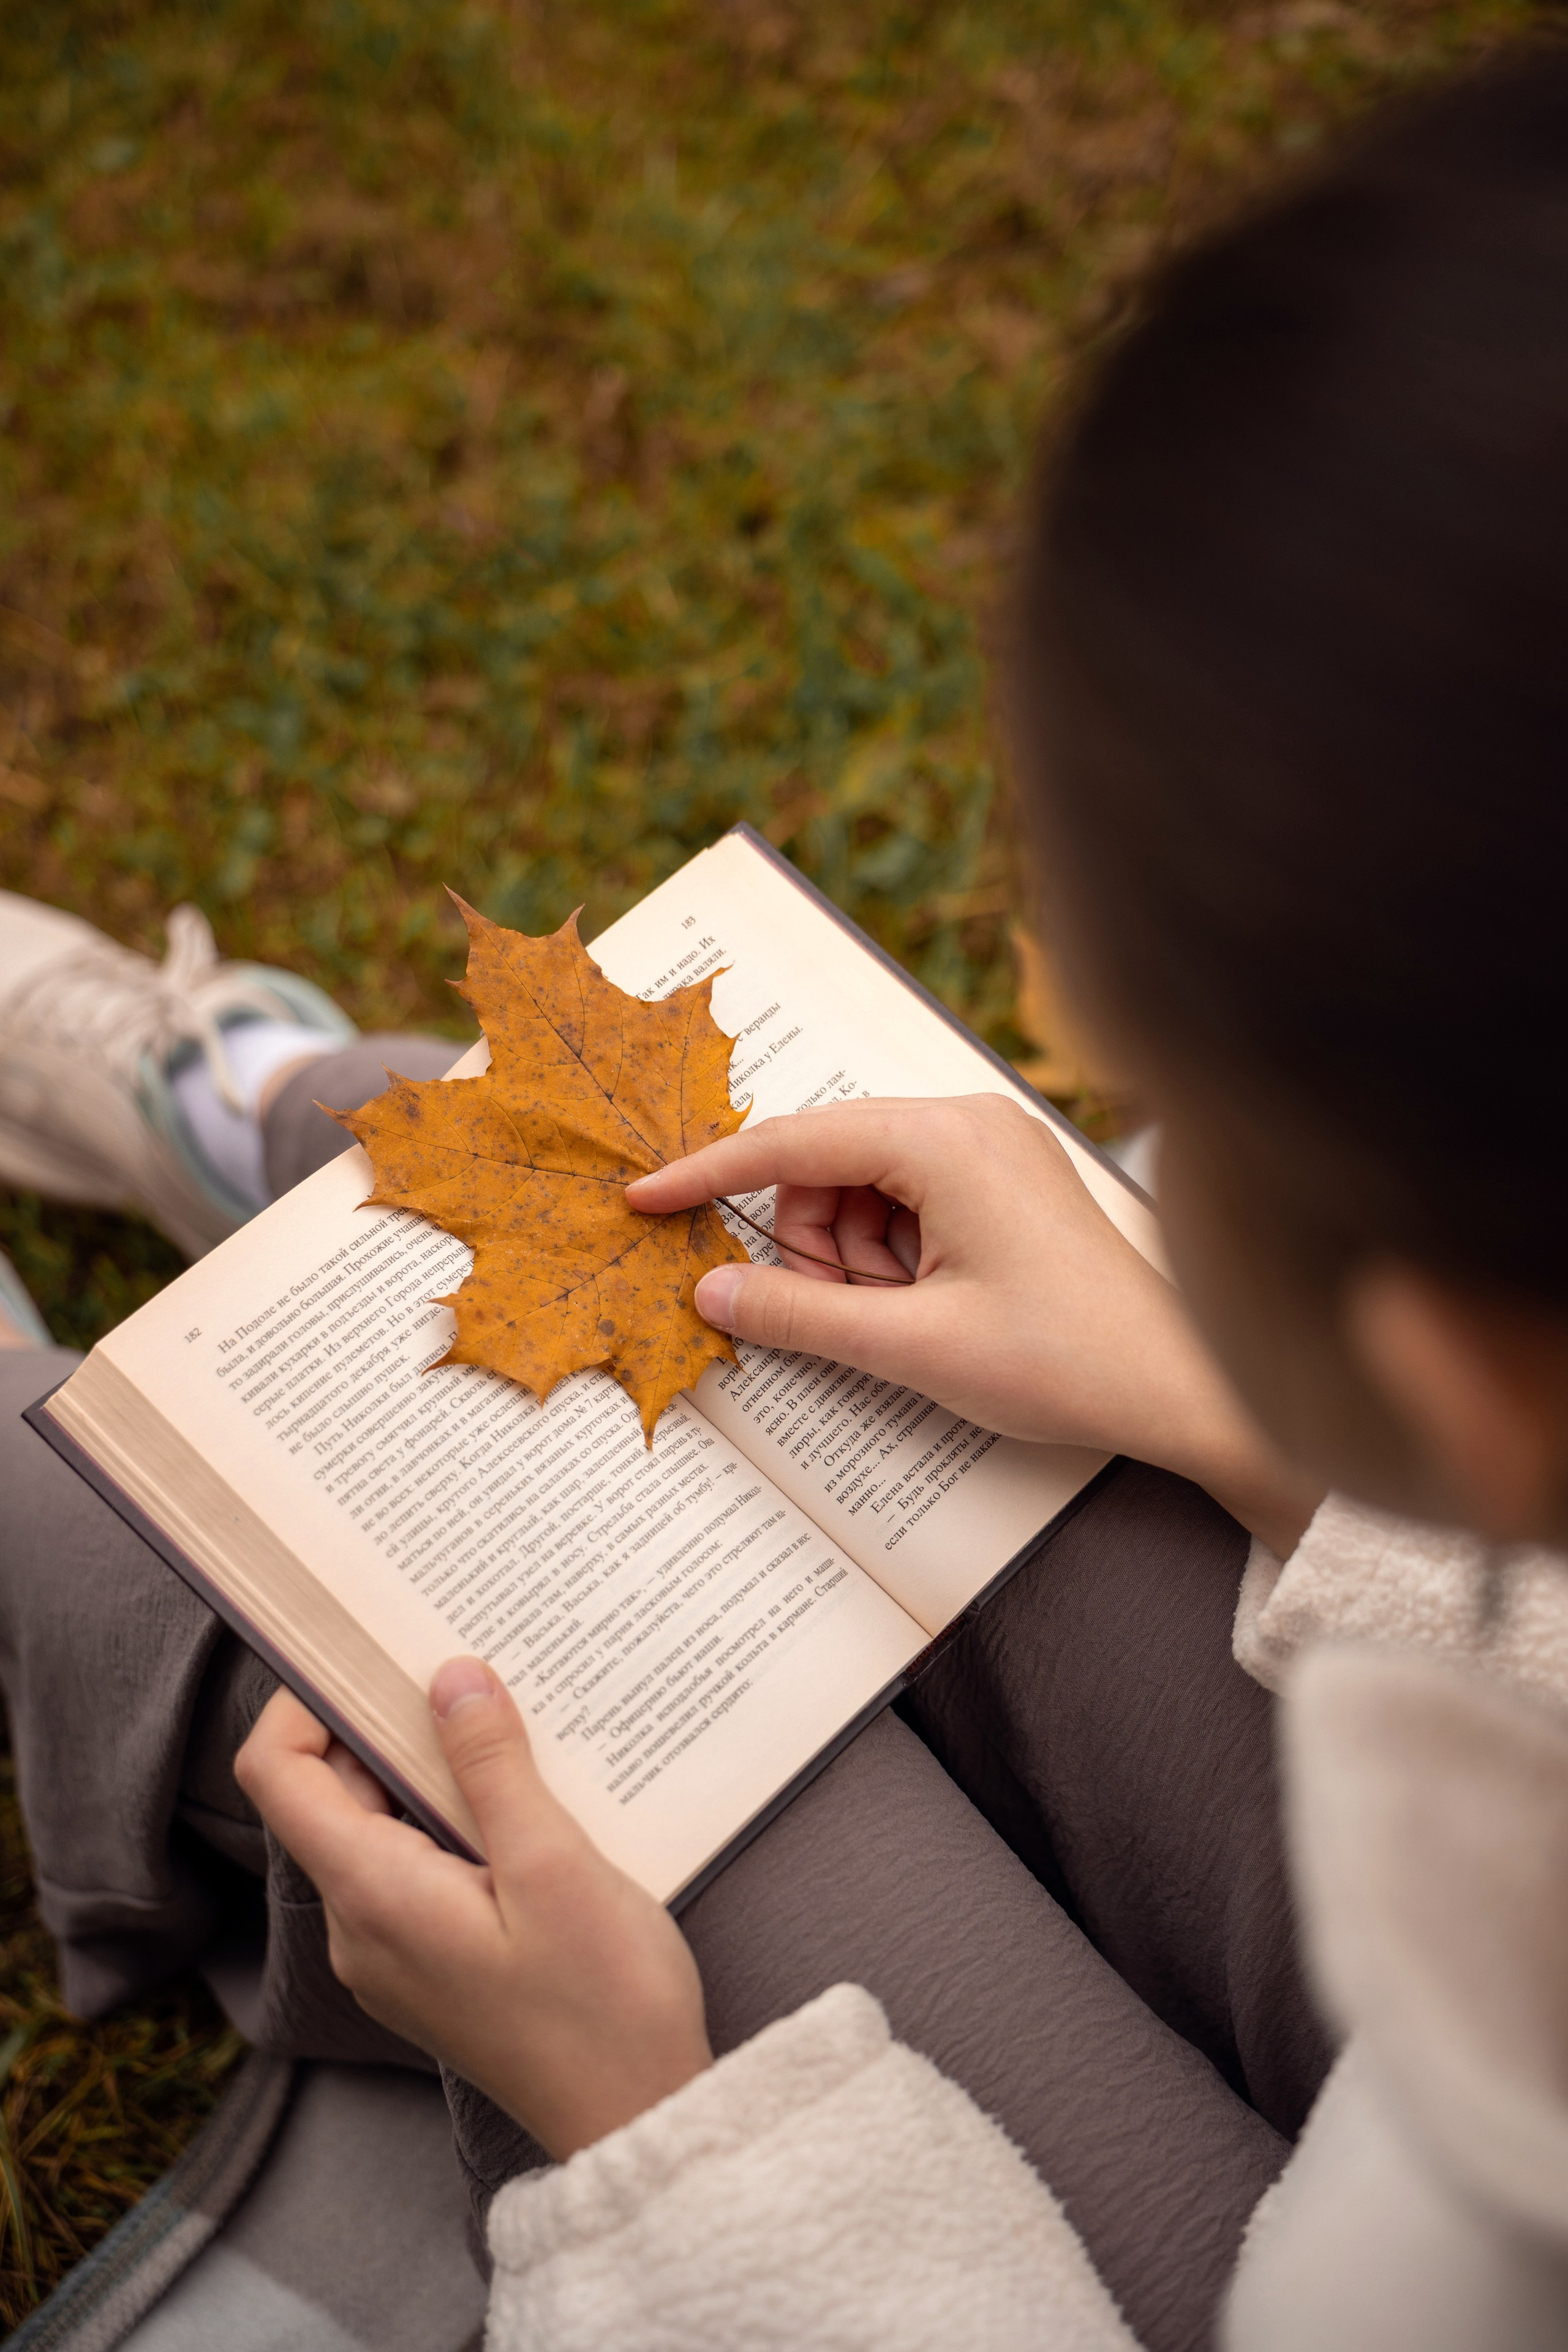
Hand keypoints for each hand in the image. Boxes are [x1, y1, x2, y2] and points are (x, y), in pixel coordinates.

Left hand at [235, 1661, 711, 2159]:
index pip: (277, 1774)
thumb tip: (449, 1676)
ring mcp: (392, 1951)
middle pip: (327, 1794)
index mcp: (373, 1896)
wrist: (637, 2121)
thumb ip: (492, 1767)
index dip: (308, 1700)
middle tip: (465, 1669)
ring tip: (507, 1727)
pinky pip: (412, 1866)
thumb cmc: (604, 2003)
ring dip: (427, 1769)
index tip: (377, 1654)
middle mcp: (361, 1927)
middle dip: (386, 1723)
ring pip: (375, 1827)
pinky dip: (449, 1817)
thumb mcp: (555, 1866)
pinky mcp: (430, 1963)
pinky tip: (520, 1798)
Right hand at [628, 1094, 1318, 1554]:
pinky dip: (892, 1254)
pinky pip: (907, 1201)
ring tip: (903, 1318)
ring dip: (854, 1255)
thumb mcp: (913, 1346)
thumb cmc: (1067, 1360)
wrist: (1183, 1386)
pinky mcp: (1005, 1182)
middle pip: (828, 1161)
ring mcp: (992, 1148)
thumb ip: (801, 1314)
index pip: (794, 1139)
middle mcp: (969, 1122)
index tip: (644, 1197)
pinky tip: (926, 1306)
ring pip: (862, 1186)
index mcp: (946, 1139)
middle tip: (847, 1313)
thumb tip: (711, 1290)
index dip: (710, 1174)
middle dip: (813, 1240)